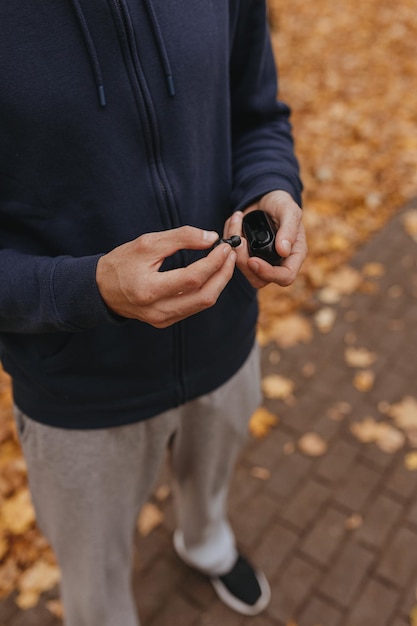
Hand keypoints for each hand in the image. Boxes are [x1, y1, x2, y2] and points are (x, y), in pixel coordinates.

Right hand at [96, 226, 236, 327]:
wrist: (101, 289)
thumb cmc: (121, 263)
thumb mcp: (147, 243)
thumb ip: (180, 238)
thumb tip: (211, 238)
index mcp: (150, 290)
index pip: (192, 278)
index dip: (213, 262)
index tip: (224, 246)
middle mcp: (158, 310)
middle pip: (205, 296)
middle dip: (223, 274)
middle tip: (230, 254)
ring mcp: (163, 319)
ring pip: (203, 303)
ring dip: (218, 282)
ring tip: (224, 261)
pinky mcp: (166, 321)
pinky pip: (195, 307)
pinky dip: (207, 290)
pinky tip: (211, 274)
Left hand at [223, 190, 306, 288]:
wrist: (265, 198)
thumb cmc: (281, 203)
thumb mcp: (289, 210)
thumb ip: (289, 229)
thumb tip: (284, 251)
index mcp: (293, 255)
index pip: (285, 277)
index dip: (268, 273)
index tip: (253, 260)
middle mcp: (277, 262)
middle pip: (259, 279)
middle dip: (244, 262)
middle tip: (240, 241)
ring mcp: (260, 261)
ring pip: (243, 270)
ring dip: (234, 248)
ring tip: (236, 222)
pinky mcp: (245, 255)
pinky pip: (232, 256)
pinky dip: (229, 237)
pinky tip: (235, 221)